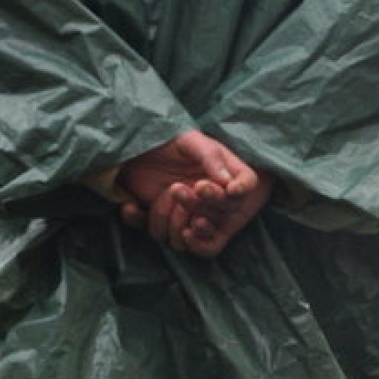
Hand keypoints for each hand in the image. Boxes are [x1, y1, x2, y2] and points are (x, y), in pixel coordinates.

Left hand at [117, 130, 272, 257]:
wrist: (139, 148)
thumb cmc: (173, 142)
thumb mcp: (193, 143)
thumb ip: (211, 158)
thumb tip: (228, 183)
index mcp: (225, 178)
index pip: (247, 185)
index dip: (241, 190)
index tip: (227, 189)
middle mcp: (212, 203)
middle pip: (216, 218)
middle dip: (195, 206)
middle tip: (177, 187)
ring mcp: (188, 217)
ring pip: (185, 236)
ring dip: (170, 218)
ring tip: (165, 191)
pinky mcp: (162, 222)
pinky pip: (159, 235)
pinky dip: (141, 221)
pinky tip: (131, 206)